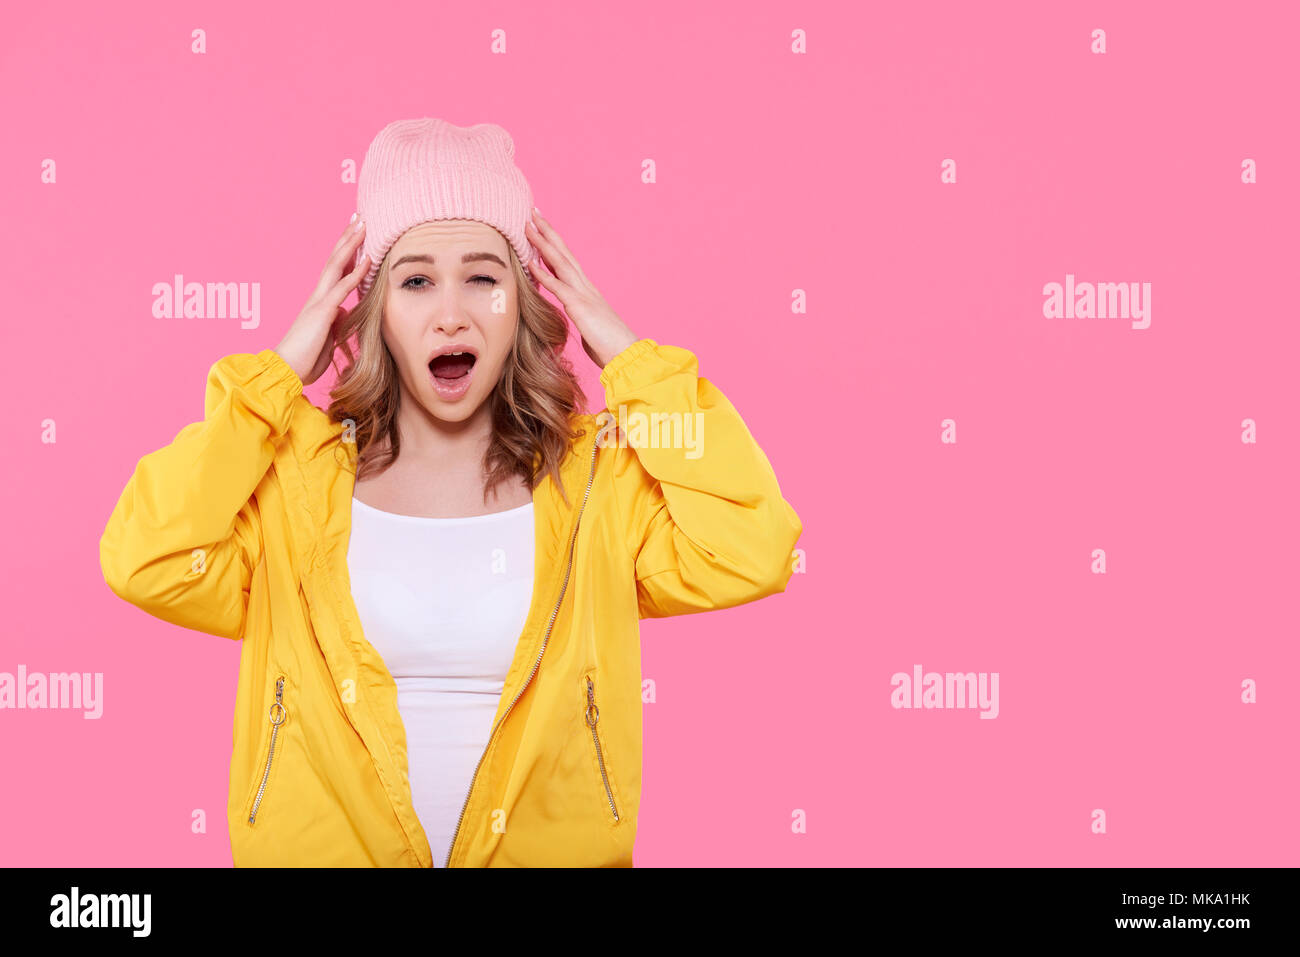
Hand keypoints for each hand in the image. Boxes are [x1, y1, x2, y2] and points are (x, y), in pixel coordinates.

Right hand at [275, 216, 370, 384]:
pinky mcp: (322, 312)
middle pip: (335, 259)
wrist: (287, 371)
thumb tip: (346, 313)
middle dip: (347, 237)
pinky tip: (367, 259)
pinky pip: (342, 288)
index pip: (337, 270)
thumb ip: (336, 322)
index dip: (347, 252)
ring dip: (350, 244)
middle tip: (358, 217)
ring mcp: (319, 301)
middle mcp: (318, 296)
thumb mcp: (328, 337)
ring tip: (362, 224)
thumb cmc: (306, 358)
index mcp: (320, 301)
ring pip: (336, 265)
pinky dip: (356, 272)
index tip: (358, 234)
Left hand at [525, 210, 637, 368]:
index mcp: (587, 291)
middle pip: (564, 253)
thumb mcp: (591, 327)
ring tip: (528, 226)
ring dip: (543, 243)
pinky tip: (530, 262)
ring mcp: (584, 295)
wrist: (627, 355)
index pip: (567, 261)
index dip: (553, 244)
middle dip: (548, 232)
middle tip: (533, 213)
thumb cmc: (610, 345)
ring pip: (561, 262)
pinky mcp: (580, 308)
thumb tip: (578, 317)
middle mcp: (586, 287)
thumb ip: (582, 316)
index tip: (540, 228)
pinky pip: (559, 287)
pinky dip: (544, 273)